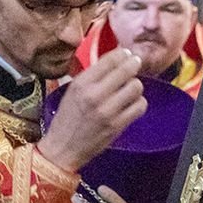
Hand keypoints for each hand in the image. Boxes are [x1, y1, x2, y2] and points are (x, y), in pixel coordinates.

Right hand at [38, 48, 145, 172]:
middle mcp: (94, 95)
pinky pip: (140, 106)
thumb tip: (115, 61)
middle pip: (127, 70)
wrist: (63, 148)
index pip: (110, 60)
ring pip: (136, 87)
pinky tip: (132, 104)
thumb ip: (92, 76)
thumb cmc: (67, 118)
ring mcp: (107, 111)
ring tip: (129, 89)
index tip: (126, 54)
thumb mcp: (72, 91)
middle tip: (135, 65)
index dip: (122, 54)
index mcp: (81, 84)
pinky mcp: (117, 125)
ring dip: (135, 86)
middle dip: (134, 65)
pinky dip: (139, 103)